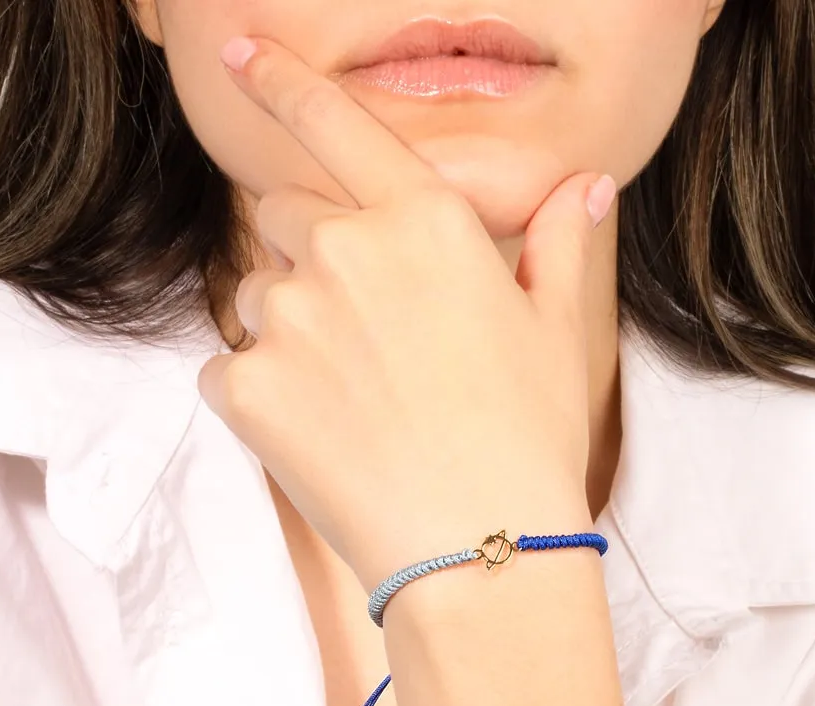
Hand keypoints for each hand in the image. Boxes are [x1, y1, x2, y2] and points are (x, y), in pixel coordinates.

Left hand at [197, 35, 616, 599]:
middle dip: (310, 259)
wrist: (482, 546)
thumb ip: (558, 243)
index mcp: (423, 220)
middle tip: (362, 338)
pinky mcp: (247, 388)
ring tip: (351, 402)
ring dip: (287, 331)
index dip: (280, 79)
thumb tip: (584, 186)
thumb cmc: (529, 439)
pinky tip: (320, 438)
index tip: (237, 49)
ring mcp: (288, 318)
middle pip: (283, 218)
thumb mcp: (559, 332)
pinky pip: (229, 372)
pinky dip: (260, 398)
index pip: (335, 124)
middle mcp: (345, 250)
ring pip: (255, 299)